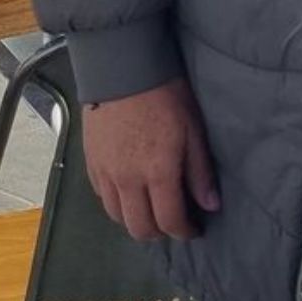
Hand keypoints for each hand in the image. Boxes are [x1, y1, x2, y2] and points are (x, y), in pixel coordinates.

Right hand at [84, 78, 219, 242]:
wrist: (122, 67)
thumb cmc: (165, 94)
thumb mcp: (192, 129)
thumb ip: (200, 171)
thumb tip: (210, 205)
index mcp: (158, 173)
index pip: (170, 221)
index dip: (185, 231)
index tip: (195, 229)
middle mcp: (129, 181)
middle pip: (140, 229)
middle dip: (160, 233)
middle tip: (173, 222)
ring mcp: (106, 173)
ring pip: (117, 217)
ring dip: (136, 221)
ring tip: (150, 209)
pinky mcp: (91, 163)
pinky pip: (102, 197)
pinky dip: (117, 203)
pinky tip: (129, 192)